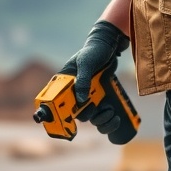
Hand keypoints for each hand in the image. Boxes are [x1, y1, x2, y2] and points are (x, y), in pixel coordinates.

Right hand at [59, 20, 129, 134]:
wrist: (109, 47)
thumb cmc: (94, 51)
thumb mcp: (87, 63)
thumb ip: (83, 80)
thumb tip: (81, 100)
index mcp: (64, 84)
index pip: (54, 102)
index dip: (55, 116)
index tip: (61, 124)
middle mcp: (74, 93)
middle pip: (75, 115)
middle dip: (88, 117)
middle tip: (99, 110)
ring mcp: (87, 97)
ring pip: (90, 118)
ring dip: (101, 122)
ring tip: (112, 114)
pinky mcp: (99, 99)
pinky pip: (101, 116)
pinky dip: (108, 120)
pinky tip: (115, 117)